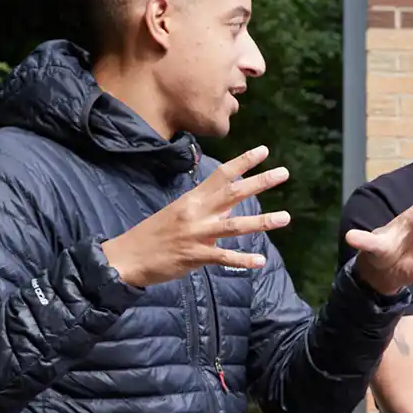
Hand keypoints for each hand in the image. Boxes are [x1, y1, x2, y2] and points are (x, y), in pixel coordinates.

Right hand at [100, 145, 289, 287]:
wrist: (127, 256)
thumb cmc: (154, 234)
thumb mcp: (178, 213)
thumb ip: (207, 208)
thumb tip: (230, 206)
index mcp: (192, 199)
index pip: (221, 175)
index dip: (243, 162)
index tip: (264, 151)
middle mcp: (196, 212)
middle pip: (233, 193)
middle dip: (260, 181)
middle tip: (284, 172)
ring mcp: (196, 234)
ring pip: (234, 226)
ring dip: (262, 221)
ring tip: (286, 217)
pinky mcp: (194, 256)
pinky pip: (223, 257)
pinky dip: (242, 260)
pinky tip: (260, 261)